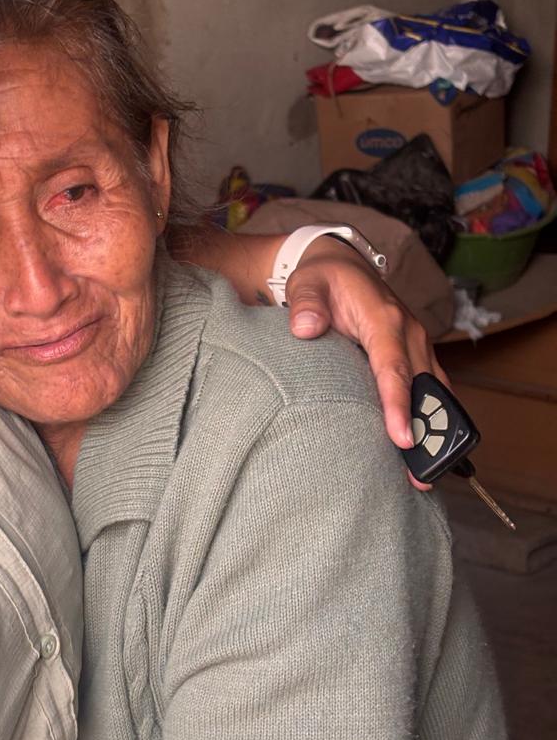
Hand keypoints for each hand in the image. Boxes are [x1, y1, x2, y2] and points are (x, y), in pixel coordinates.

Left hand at [285, 239, 448, 487]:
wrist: (339, 264)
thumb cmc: (322, 280)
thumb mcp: (307, 285)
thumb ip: (305, 306)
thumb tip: (305, 328)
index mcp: (384, 319)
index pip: (393, 367)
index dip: (398, 404)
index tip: (401, 438)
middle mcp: (409, 333)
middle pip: (421, 388)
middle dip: (424, 431)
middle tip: (419, 475)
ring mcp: (416, 345)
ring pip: (433, 391)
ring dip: (433, 430)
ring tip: (424, 475)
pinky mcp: (415, 354)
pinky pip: (428, 388)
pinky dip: (430, 417)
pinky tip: (422, 450)